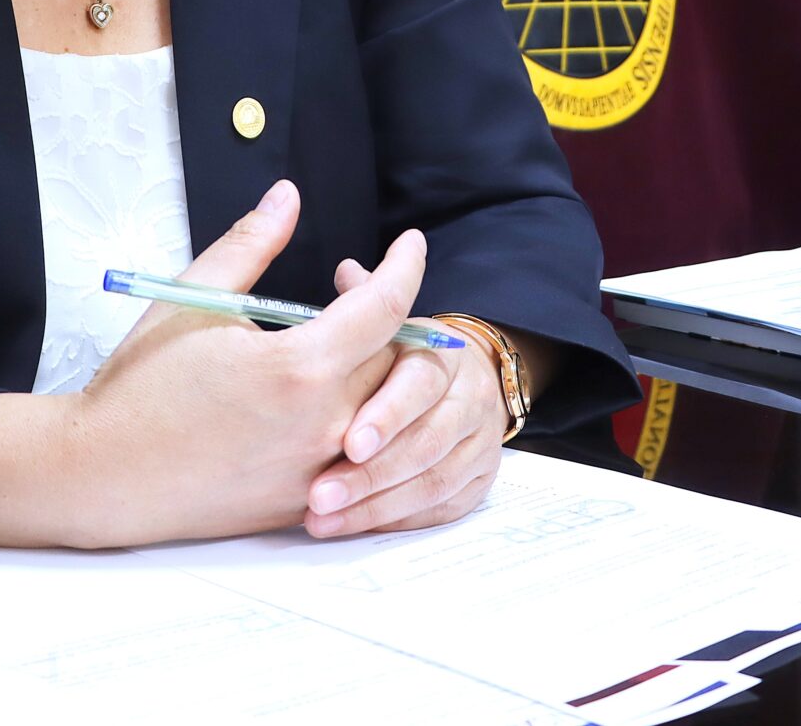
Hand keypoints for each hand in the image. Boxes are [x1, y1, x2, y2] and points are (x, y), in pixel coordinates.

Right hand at [70, 180, 427, 546]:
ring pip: (389, 412)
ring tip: (346, 341)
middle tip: (354, 289)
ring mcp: (318, 471)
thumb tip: (288, 197)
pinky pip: (365, 457)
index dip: (404, 266)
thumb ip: (250, 243)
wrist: (102, 476)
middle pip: (397, 360)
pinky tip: (333, 395)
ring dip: (381, 369)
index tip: (409, 244)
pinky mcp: (307, 503)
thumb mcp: (192, 300)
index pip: (384, 307)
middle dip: (389, 316)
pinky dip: (365, 420)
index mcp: (298, 369)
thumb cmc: (141, 388)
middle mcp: (322, 424)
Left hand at [300, 254, 507, 538]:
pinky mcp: (480, 481)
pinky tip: (354, 528)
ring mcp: (481, 442)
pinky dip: (398, 521)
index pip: (421, 383)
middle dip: (371, 473)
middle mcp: (471, 396)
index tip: (346, 442)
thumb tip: (347, 272)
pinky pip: (442, 507)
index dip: (386, 413)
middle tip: (320, 496)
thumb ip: (363, 302)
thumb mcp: (384, 326)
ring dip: (376, 505)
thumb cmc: (399, 357)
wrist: (462, 384)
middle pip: (427, 440)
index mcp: (444, 352)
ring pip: (433, 480)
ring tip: (323, 520)